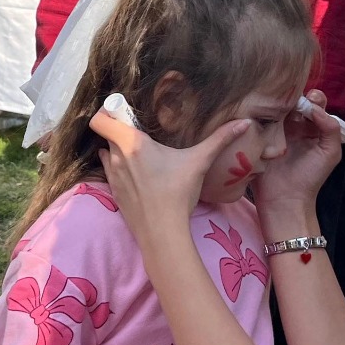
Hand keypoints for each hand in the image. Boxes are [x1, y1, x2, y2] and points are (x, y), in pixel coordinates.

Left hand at [90, 107, 251, 231]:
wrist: (163, 232)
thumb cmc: (178, 193)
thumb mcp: (199, 162)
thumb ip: (220, 139)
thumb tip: (244, 122)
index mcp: (132, 143)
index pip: (100, 119)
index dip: (108, 112)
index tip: (125, 112)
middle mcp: (115, 156)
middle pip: (108, 133)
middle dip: (121, 130)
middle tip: (141, 132)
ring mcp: (111, 175)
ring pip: (108, 152)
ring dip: (119, 149)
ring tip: (141, 153)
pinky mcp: (113, 191)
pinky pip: (109, 170)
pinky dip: (119, 167)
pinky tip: (138, 173)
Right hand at [253, 89, 340, 210]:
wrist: (284, 198)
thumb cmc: (310, 177)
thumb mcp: (331, 152)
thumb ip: (331, 127)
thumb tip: (315, 107)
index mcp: (312, 128)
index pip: (315, 104)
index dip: (314, 99)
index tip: (312, 101)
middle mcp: (293, 125)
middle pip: (295, 101)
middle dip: (296, 96)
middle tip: (294, 102)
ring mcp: (274, 128)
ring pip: (276, 106)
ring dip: (277, 101)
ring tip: (278, 102)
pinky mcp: (258, 134)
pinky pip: (258, 117)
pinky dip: (260, 110)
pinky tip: (263, 108)